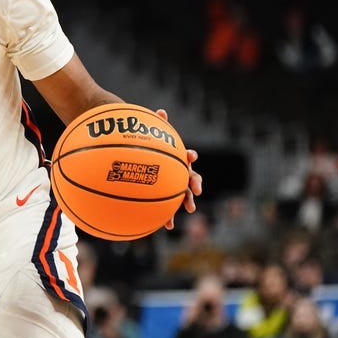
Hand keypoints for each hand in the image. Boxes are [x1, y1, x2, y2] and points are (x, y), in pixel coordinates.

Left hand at [155, 108, 202, 231]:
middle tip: (196, 190)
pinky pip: (168, 208)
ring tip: (189, 210)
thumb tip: (161, 111)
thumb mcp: (152, 139)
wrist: (142, 164)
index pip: (186, 156)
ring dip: (186, 203)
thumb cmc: (148, 150)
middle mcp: (179, 173)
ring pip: (183, 195)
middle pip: (191, 178)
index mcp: (176, 160)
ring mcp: (174, 186)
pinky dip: (168, 216)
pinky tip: (167, 226)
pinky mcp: (166, 198)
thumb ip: (157, 126)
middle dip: (195, 184)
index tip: (191, 155)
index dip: (189, 155)